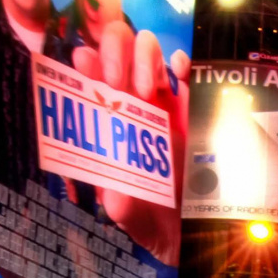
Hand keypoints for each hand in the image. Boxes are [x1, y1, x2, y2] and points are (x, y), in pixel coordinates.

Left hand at [72, 21, 189, 265]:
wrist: (191, 229)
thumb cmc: (150, 216)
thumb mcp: (130, 215)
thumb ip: (120, 203)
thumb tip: (115, 192)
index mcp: (105, 120)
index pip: (88, 76)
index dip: (84, 60)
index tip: (85, 65)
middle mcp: (129, 102)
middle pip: (116, 48)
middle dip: (113, 51)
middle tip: (117, 82)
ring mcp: (162, 99)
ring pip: (148, 48)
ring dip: (144, 56)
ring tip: (147, 89)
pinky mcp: (194, 105)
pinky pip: (187, 70)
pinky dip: (182, 61)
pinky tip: (178, 70)